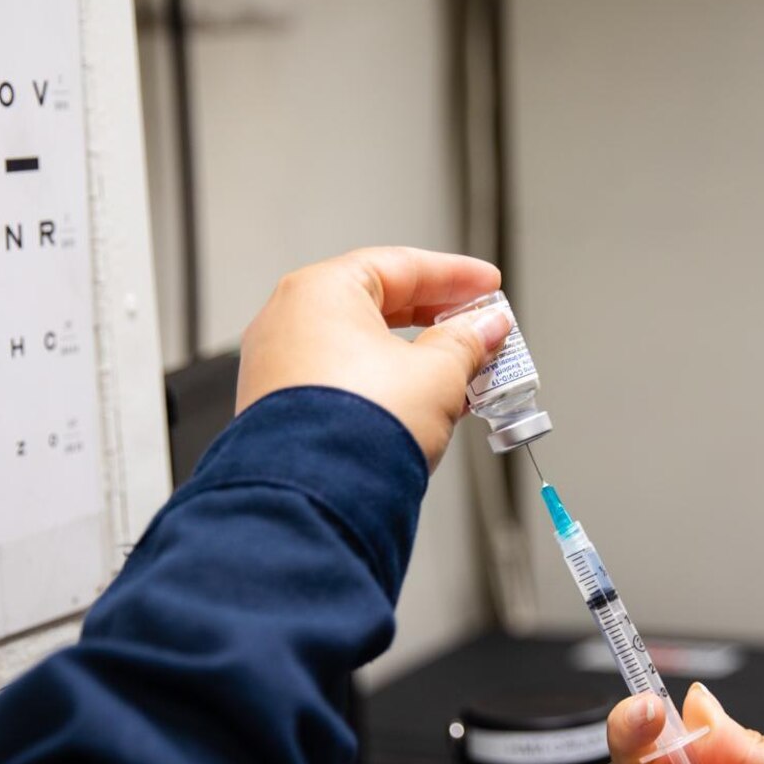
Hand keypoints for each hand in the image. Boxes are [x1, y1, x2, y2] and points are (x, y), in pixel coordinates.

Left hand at [236, 247, 511, 467]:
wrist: (317, 498)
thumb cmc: (359, 427)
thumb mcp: (437, 373)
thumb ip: (466, 342)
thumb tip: (484, 329)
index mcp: (320, 290)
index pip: (400, 265)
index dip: (454, 276)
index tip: (487, 286)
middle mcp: (288, 319)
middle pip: (377, 304)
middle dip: (435, 318)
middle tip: (477, 328)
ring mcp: (276, 364)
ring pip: (358, 345)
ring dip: (413, 356)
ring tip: (459, 373)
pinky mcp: (277, 407)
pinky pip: (339, 378)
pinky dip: (381, 382)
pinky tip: (418, 401)